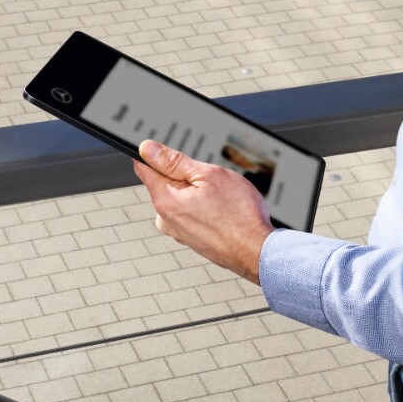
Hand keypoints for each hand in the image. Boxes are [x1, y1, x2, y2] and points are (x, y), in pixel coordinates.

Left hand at [132, 140, 273, 284]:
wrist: (258, 252)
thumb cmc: (239, 215)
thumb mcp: (208, 175)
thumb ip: (173, 161)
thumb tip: (147, 149)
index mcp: (165, 201)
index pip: (144, 168)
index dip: (154, 155)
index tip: (169, 153)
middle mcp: (166, 220)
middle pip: (165, 183)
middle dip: (184, 176)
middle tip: (209, 179)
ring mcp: (179, 232)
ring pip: (182, 198)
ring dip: (197, 192)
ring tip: (221, 198)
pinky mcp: (192, 240)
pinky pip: (193, 214)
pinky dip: (205, 208)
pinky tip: (223, 211)